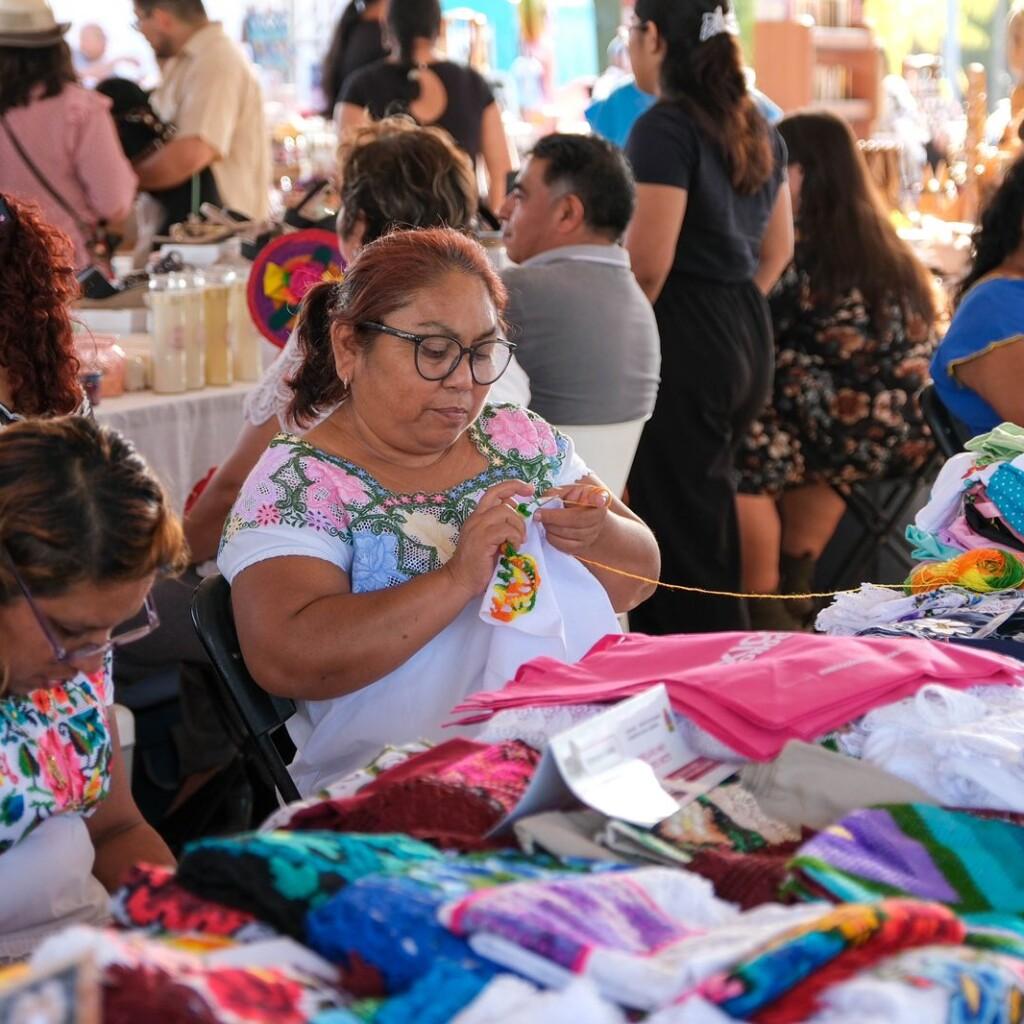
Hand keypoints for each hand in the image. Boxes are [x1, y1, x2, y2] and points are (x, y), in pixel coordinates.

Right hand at [444, 479, 534, 596]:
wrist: (461, 580)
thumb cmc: (478, 564)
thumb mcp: (492, 541)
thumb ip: (501, 527)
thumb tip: (520, 517)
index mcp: (478, 516)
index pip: (494, 492)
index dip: (512, 486)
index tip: (528, 489)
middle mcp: (476, 518)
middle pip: (499, 496)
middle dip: (519, 499)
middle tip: (531, 512)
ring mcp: (478, 527)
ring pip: (505, 511)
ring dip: (518, 526)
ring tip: (519, 540)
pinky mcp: (483, 538)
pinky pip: (506, 529)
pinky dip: (515, 536)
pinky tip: (514, 547)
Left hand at [535, 483, 609, 555]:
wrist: (583, 518)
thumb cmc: (574, 500)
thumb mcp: (568, 490)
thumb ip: (557, 493)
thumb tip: (543, 501)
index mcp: (598, 498)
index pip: (601, 498)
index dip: (600, 499)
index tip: (600, 500)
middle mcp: (599, 517)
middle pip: (576, 519)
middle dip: (553, 517)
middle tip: (538, 514)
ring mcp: (592, 534)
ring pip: (568, 533)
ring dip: (550, 527)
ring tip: (542, 520)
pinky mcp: (582, 547)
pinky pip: (564, 545)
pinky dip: (552, 538)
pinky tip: (548, 530)